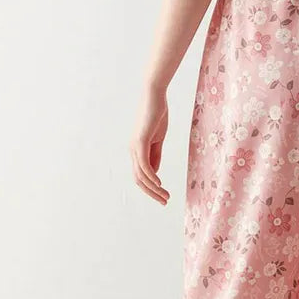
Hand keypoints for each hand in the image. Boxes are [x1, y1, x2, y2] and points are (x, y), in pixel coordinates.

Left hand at [130, 88, 170, 205]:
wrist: (154, 96)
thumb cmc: (157, 114)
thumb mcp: (158, 139)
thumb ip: (156, 155)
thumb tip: (154, 173)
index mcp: (137, 151)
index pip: (141, 176)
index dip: (151, 189)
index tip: (164, 197)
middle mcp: (133, 151)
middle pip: (139, 180)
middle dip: (152, 193)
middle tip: (165, 201)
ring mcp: (135, 147)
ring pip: (141, 175)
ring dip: (153, 188)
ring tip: (166, 196)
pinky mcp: (140, 141)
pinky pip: (144, 165)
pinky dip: (151, 176)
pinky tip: (159, 184)